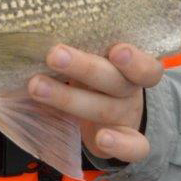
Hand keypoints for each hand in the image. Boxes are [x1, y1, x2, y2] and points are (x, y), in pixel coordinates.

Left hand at [27, 43, 162, 163]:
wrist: (114, 112)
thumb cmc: (96, 74)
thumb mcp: (95, 56)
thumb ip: (80, 46)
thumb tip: (40, 32)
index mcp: (130, 65)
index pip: (144, 64)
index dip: (134, 59)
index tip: (116, 50)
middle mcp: (130, 90)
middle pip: (113, 80)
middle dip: (83, 67)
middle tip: (54, 55)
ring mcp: (127, 116)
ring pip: (103, 110)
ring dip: (68, 99)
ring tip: (36, 86)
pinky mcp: (126, 141)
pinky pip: (132, 148)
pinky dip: (118, 146)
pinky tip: (102, 140)